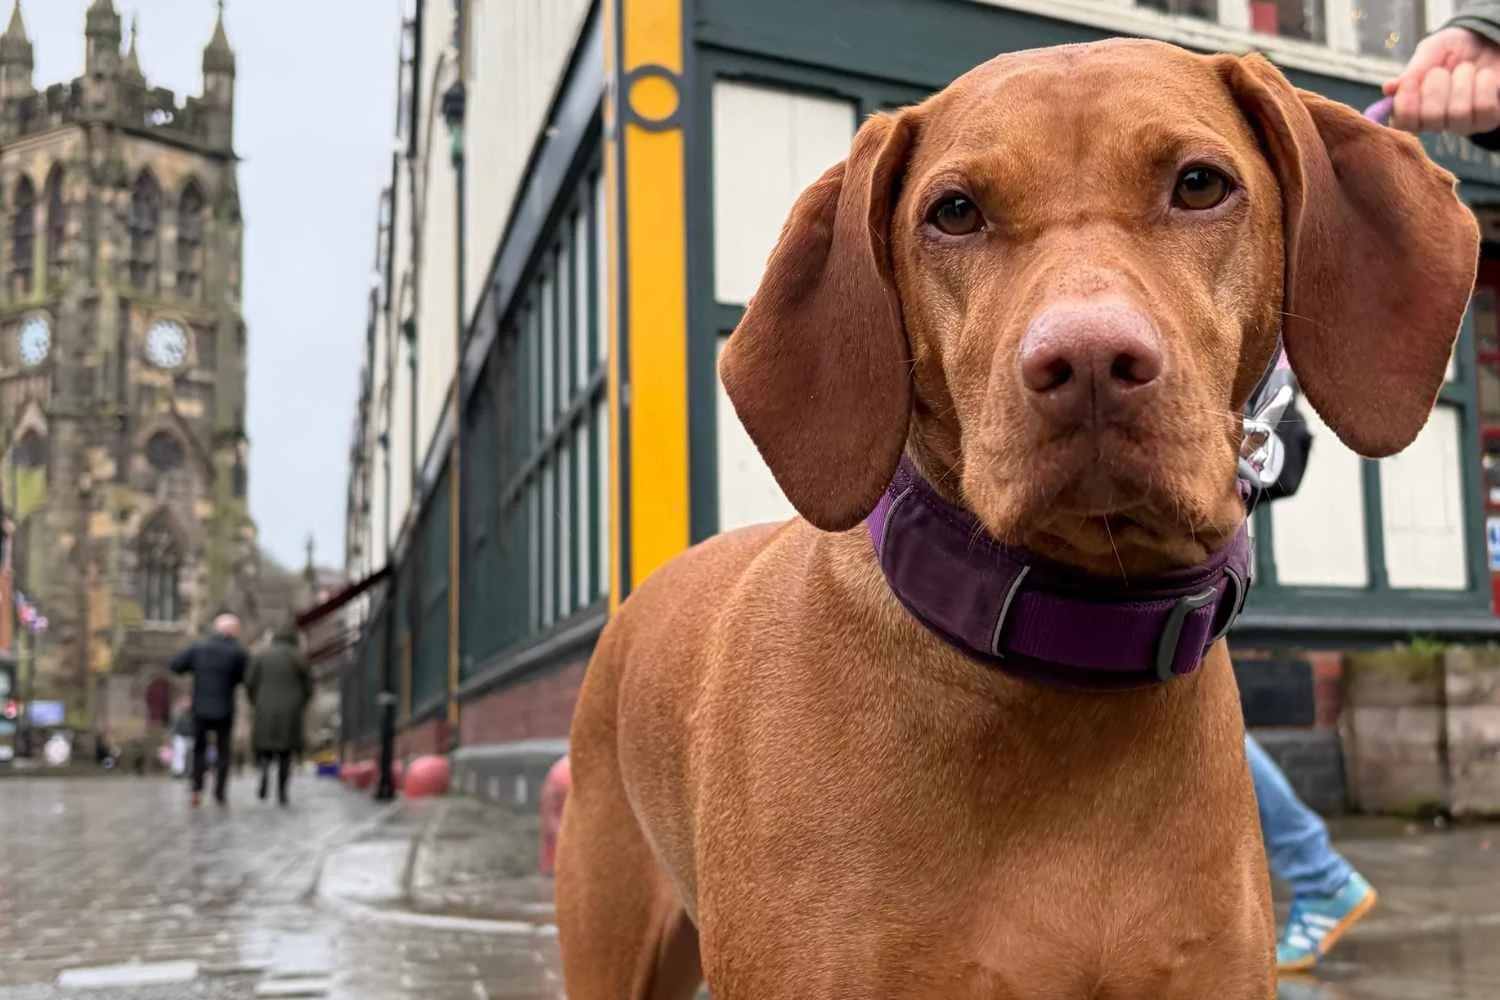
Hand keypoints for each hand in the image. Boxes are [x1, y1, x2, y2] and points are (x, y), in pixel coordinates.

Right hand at [1383, 26, 1499, 134]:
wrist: (1488, 42)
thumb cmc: (1455, 49)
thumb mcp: (1431, 49)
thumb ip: (1413, 69)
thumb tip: (1388, 88)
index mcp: (1414, 109)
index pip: (1401, 123)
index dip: (1404, 104)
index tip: (1409, 82)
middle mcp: (1436, 122)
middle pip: (1431, 118)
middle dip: (1437, 85)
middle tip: (1442, 70)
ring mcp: (1462, 124)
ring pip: (1458, 113)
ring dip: (1462, 81)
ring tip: (1465, 69)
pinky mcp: (1488, 119)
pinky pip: (1484, 108)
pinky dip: (1484, 84)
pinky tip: (1483, 77)